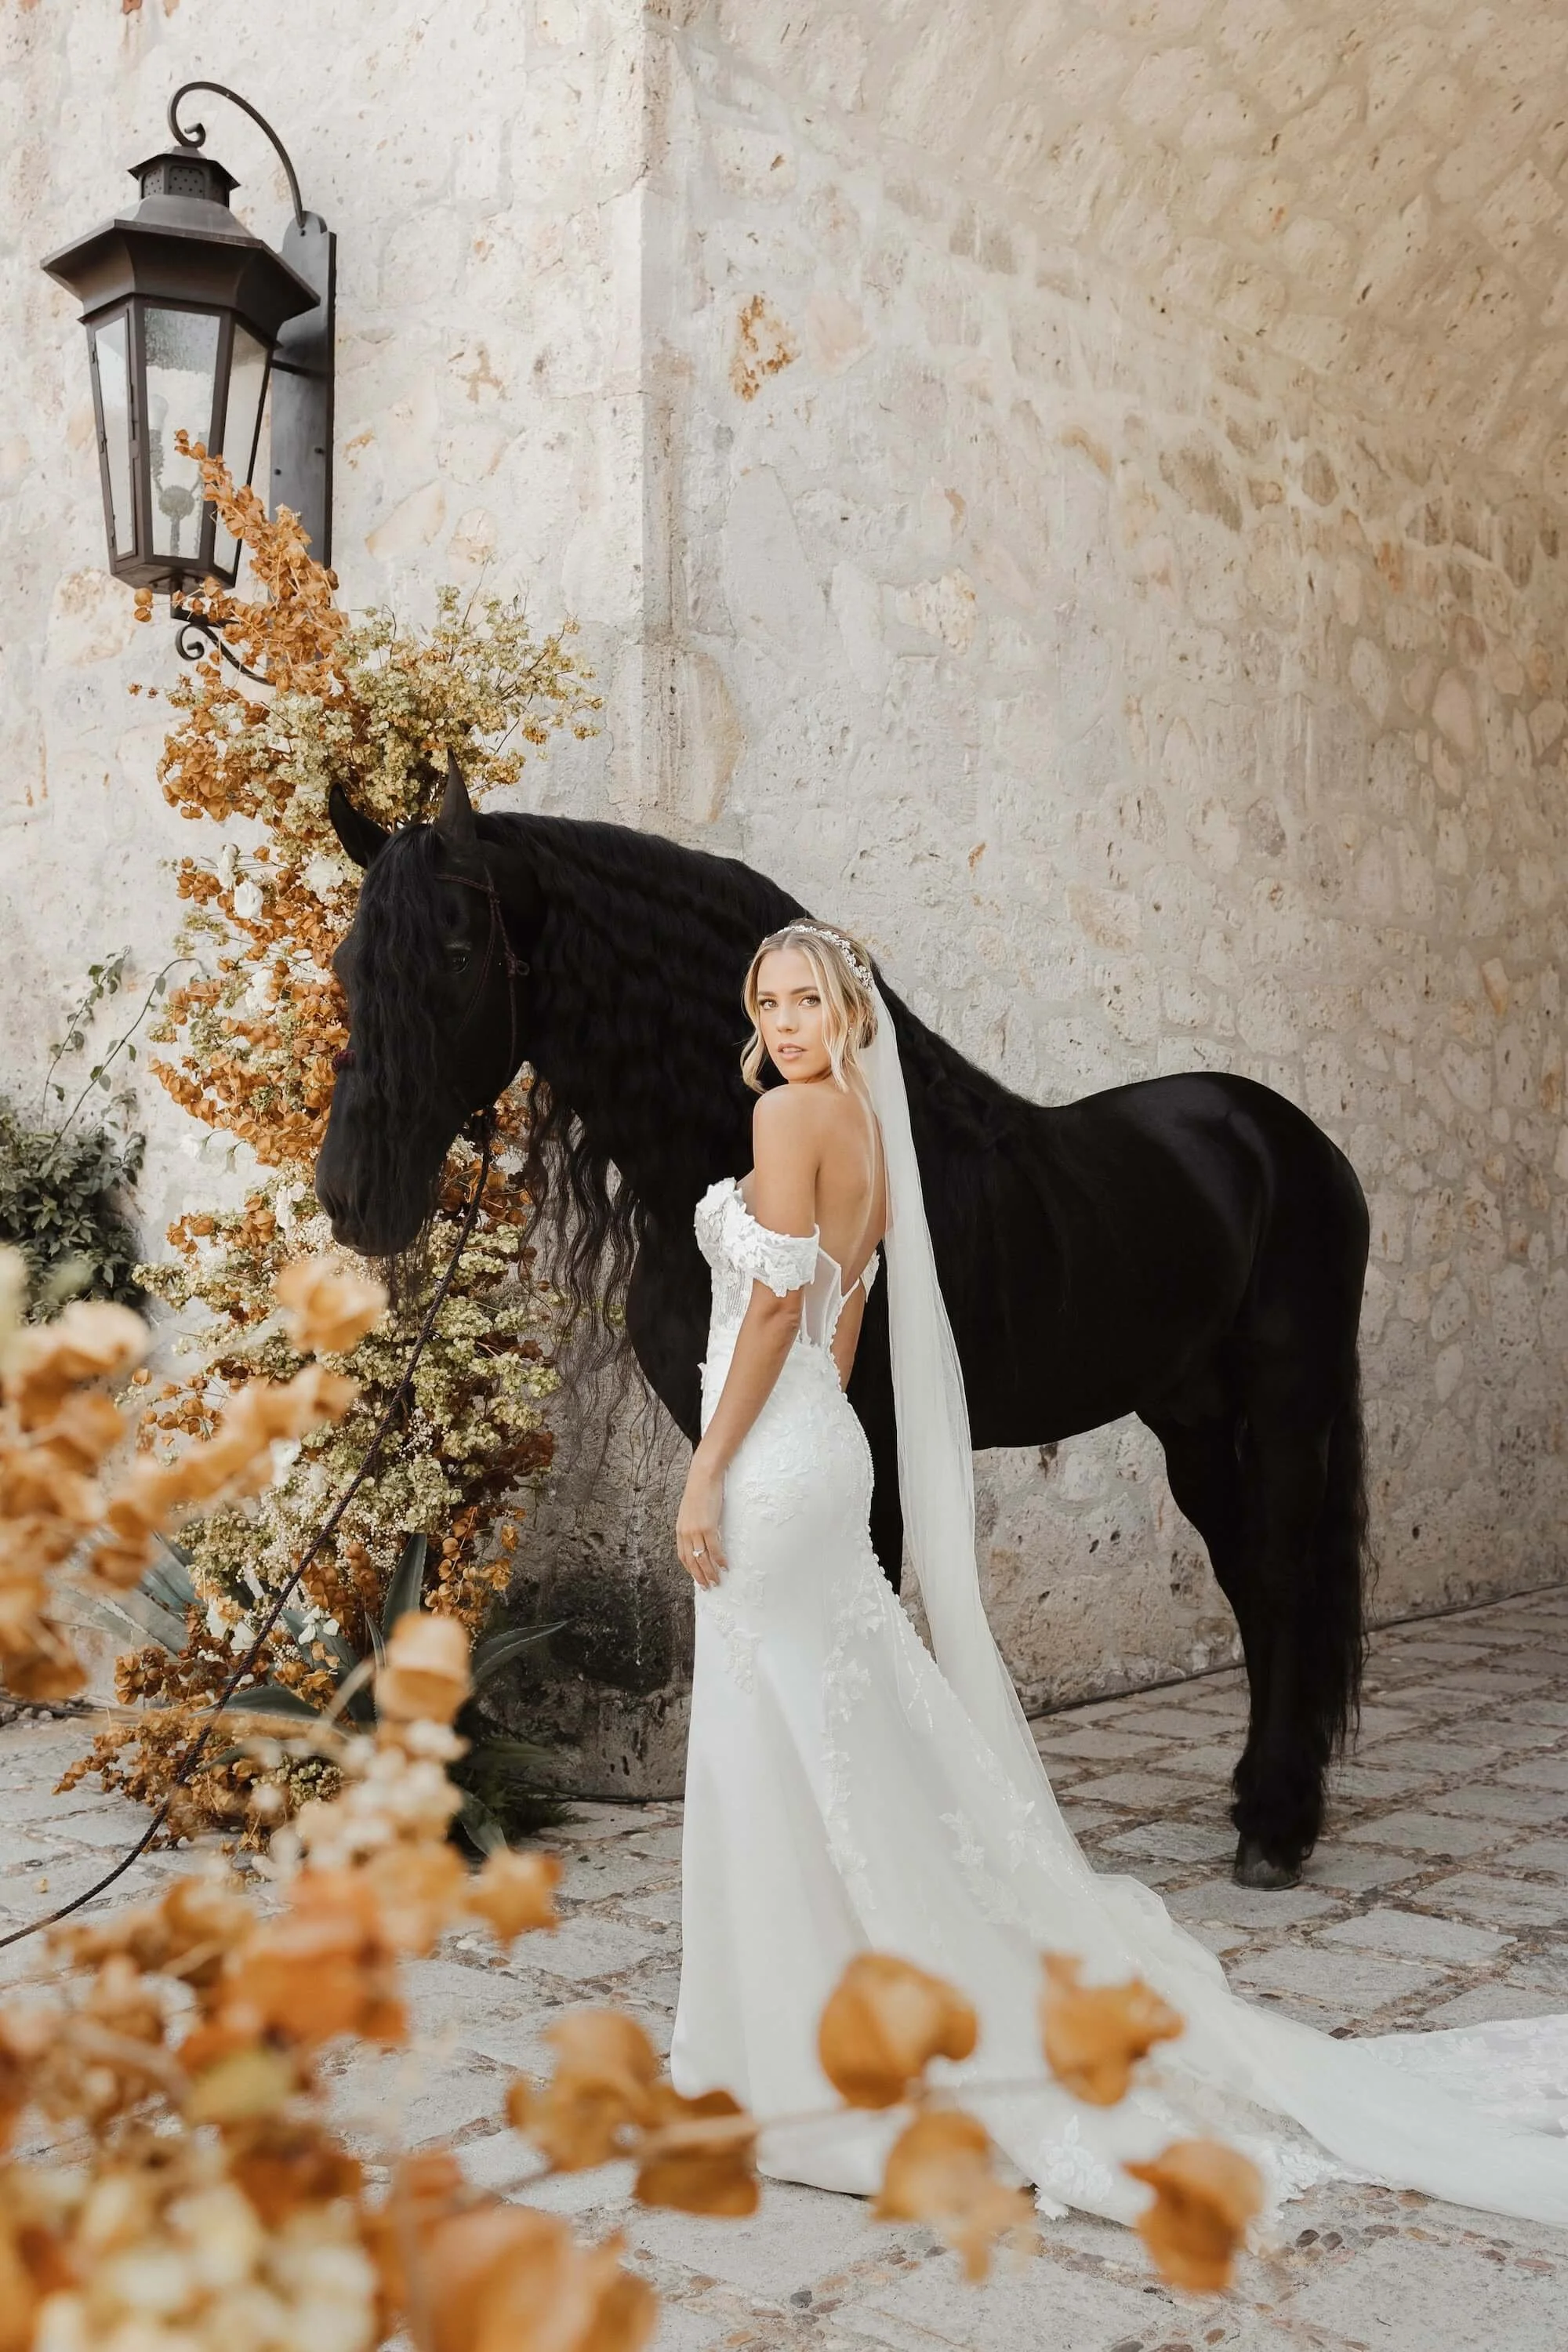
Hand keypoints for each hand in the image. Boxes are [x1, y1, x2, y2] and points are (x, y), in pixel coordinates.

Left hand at [676, 1453, 726, 1588]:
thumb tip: (699, 1534)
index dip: (690, 1569)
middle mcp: (686, 1533)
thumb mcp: (690, 1511)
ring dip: (710, 1572)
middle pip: (692, 1561)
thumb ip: (692, 1524)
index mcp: (680, 1530)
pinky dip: (719, 1560)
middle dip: (700, 1576)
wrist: (702, 1477)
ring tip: (717, 1581)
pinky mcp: (707, 1527)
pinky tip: (725, 1566)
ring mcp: (696, 1531)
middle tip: (708, 1587)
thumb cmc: (699, 1492)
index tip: (698, 1577)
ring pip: (702, 1558)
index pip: (683, 1556)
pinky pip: (714, 1549)